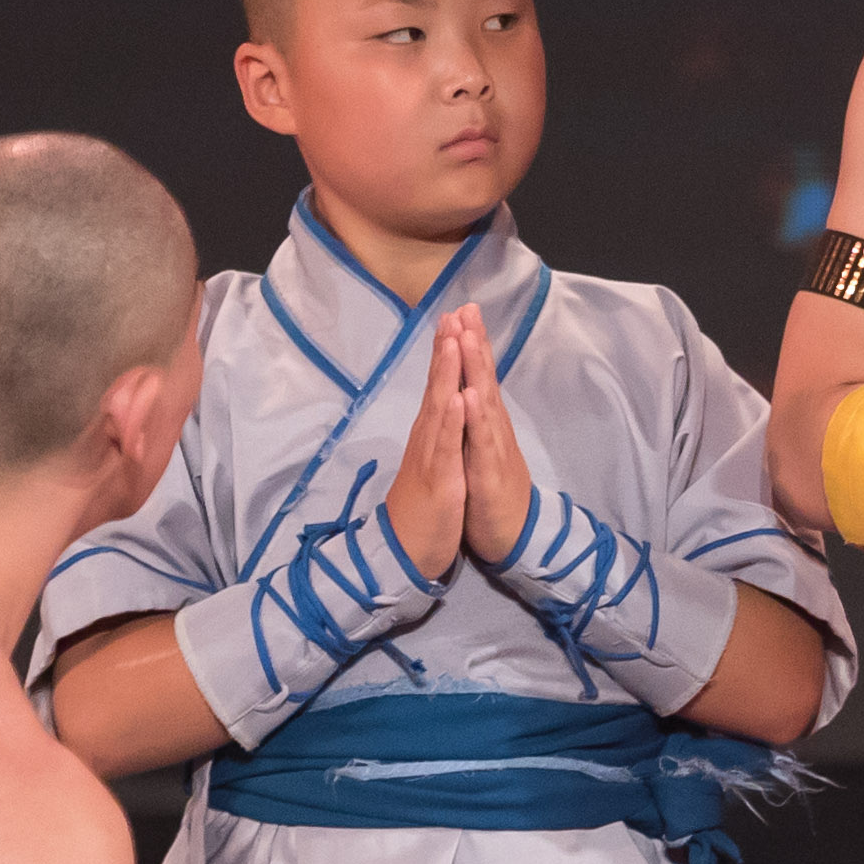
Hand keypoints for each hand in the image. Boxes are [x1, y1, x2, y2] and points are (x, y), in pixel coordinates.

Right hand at [378, 314, 480, 581]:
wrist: (403, 553)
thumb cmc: (421, 511)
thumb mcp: (434, 467)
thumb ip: (436, 438)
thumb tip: (440, 412)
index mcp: (431, 435)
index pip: (441, 386)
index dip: (448, 353)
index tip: (456, 318)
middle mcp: (428, 438)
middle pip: (437, 386)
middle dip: (446, 348)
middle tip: (453, 311)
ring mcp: (431, 457)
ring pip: (439, 408)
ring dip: (446, 374)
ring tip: (453, 339)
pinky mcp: (439, 480)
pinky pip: (446, 448)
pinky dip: (453, 422)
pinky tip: (459, 398)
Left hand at [455, 322, 535, 571]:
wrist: (514, 536)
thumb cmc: (492, 494)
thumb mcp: (480, 452)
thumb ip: (476, 423)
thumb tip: (469, 393)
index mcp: (485, 423)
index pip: (477, 377)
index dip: (470, 345)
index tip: (460, 311)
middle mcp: (492, 428)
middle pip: (484, 379)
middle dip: (475, 343)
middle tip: (467, 308)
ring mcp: (493, 448)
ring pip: (484, 402)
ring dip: (476, 369)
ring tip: (468, 337)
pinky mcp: (490, 471)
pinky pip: (480, 441)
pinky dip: (475, 417)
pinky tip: (469, 394)